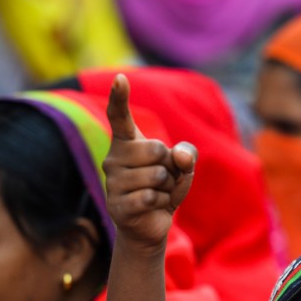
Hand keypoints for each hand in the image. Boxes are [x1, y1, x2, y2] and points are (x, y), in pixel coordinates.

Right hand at [102, 74, 196, 255]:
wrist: (151, 223)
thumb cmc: (163, 187)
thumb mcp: (182, 167)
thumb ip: (188, 154)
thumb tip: (180, 157)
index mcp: (127, 143)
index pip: (120, 117)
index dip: (120, 97)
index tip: (121, 78)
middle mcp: (113, 158)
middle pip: (158, 150)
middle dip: (171, 167)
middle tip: (162, 180)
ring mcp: (113, 182)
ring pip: (158, 176)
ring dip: (168, 188)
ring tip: (157, 194)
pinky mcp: (118, 205)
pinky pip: (152, 197)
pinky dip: (163, 203)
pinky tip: (153, 206)